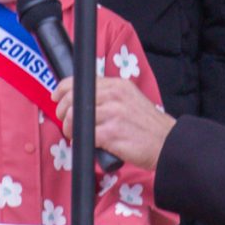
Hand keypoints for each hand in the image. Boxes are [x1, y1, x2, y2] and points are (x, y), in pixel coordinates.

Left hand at [53, 78, 176, 171]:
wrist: (168, 144)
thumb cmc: (149, 127)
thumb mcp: (132, 100)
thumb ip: (110, 97)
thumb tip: (82, 103)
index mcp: (118, 85)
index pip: (81, 81)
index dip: (62, 89)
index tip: (56, 98)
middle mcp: (115, 96)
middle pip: (74, 98)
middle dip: (63, 112)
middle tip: (66, 122)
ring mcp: (113, 114)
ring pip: (75, 117)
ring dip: (70, 128)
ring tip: (76, 135)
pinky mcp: (112, 133)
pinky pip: (84, 135)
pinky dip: (80, 140)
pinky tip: (85, 143)